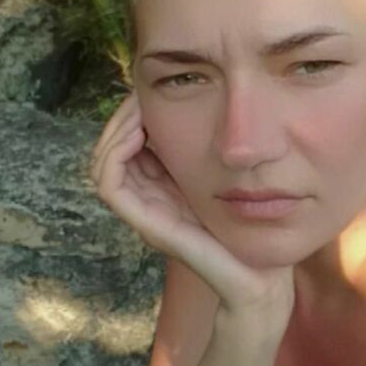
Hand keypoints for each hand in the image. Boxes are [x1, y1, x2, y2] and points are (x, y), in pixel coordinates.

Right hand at [90, 93, 294, 323]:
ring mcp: (145, 212)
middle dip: (122, 116)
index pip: (129, 143)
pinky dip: (115, 153)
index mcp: (164, 185)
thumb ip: (212, 148)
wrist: (261, 277)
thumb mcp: (230, 174)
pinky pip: (109, 184)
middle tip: (140, 92)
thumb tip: (204, 102)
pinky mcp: (149, 224)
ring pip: (103, 162)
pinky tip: (140, 132)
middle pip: (111, 149)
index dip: (133, 114)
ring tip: (138, 107)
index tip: (151, 88)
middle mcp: (149, 197)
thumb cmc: (253, 225)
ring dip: (115, 129)